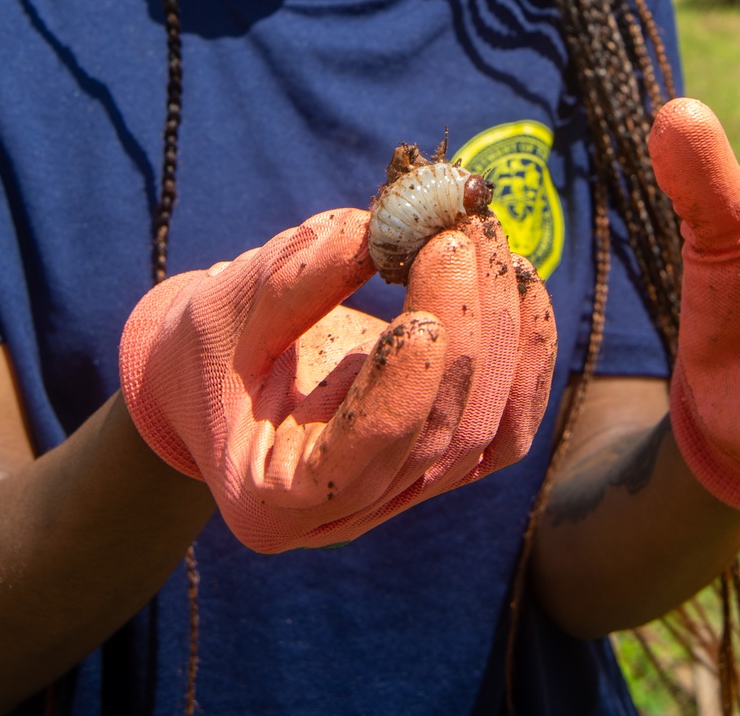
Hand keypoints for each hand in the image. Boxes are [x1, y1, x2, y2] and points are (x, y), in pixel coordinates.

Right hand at [119, 207, 555, 550]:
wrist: (216, 370)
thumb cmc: (209, 341)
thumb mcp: (225, 302)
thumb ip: (297, 276)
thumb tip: (383, 226)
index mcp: (273, 499)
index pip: (357, 463)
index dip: (401, 394)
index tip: (420, 315)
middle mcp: (349, 513)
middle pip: (440, 433)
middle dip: (465, 325)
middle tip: (462, 231)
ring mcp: (407, 491)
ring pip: (488, 428)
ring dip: (504, 326)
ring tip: (486, 236)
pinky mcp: (445, 458)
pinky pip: (510, 421)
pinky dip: (530, 354)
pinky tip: (523, 283)